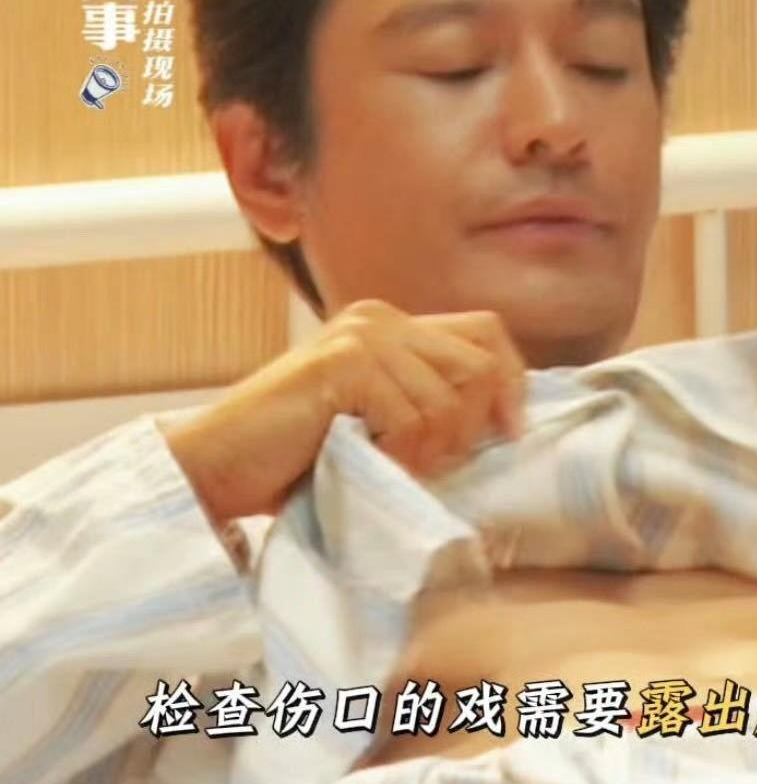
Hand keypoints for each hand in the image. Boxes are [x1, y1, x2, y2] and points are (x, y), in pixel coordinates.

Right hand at [161, 300, 527, 529]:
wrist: (217, 464)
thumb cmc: (293, 460)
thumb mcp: (375, 426)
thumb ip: (424, 409)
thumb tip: (501, 425)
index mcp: (391, 327)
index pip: (487, 334)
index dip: (511, 384)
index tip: (507, 436)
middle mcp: (380, 319)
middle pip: (480, 364)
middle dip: (468, 429)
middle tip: (423, 462)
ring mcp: (362, 337)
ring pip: (449, 400)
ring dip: (427, 452)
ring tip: (384, 464)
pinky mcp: (345, 364)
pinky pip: (413, 418)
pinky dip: (399, 456)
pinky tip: (362, 460)